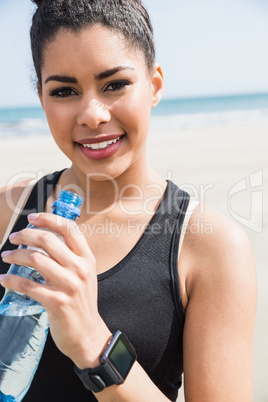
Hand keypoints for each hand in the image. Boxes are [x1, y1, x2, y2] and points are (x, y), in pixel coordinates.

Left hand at [1, 213, 110, 368]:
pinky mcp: (56, 302)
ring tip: (6, 256)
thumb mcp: (84, 274)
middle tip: (14, 238)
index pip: (68, 229)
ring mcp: (69, 285)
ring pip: (35, 259)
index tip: (32, 218)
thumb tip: (44, 238)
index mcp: (87, 258)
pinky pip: (27, 285)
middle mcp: (80, 268)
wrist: (87, 334)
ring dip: (15, 255)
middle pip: (47, 240)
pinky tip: (3, 279)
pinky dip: (11, 280)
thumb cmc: (81, 302)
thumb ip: (71, 257)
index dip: (48, 219)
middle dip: (25, 235)